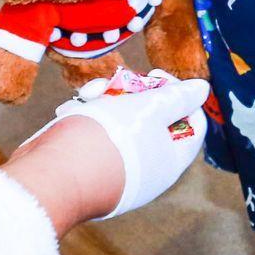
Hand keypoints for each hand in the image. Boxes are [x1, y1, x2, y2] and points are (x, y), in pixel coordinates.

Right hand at [11, 69, 208, 219]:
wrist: (52, 177)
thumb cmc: (106, 141)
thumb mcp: (149, 108)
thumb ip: (177, 97)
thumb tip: (203, 89)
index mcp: (172, 158)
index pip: (193, 121)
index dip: (179, 94)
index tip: (155, 77)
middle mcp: (148, 167)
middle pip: (154, 119)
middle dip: (133, 94)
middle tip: (116, 83)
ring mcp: (119, 170)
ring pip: (121, 124)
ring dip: (106, 103)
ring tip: (88, 95)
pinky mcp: (91, 168)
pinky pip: (98, 138)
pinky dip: (88, 120)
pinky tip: (71, 111)